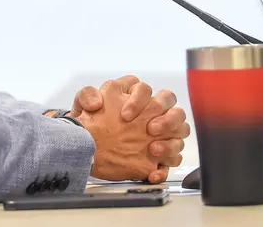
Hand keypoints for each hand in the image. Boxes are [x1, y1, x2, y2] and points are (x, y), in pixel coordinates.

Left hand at [70, 76, 189, 182]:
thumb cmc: (90, 120)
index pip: (147, 90)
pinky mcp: (156, 157)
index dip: (139, 100)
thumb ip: (87, 95)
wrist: (86, 145)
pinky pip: (171, 161)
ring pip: (180, 135)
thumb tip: (96, 102)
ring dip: (171, 142)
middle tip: (150, 129)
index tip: (125, 115)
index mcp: (136, 97)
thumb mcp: (82, 104)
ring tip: (152, 150)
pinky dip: (164, 168)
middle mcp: (152, 114)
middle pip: (175, 110)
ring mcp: (157, 136)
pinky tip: (151, 173)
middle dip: (168, 119)